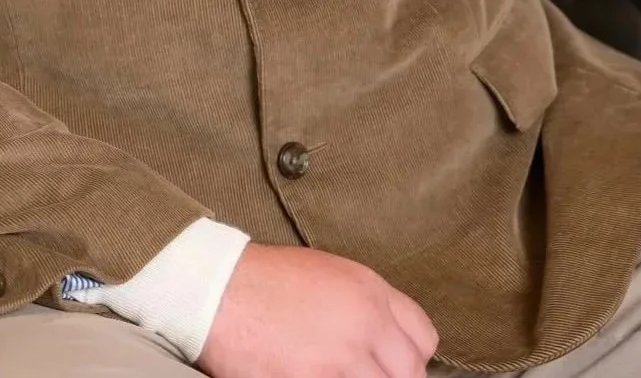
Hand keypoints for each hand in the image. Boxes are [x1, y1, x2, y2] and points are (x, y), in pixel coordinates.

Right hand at [197, 242, 439, 377]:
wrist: (215, 289)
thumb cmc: (263, 281)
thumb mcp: (326, 273)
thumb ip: (363, 306)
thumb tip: (384, 344)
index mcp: (369, 290)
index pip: (424, 339)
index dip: (410, 359)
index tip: (392, 367)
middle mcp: (364, 323)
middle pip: (410, 375)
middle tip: (360, 375)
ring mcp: (341, 359)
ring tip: (331, 373)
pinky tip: (307, 377)